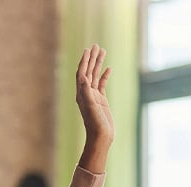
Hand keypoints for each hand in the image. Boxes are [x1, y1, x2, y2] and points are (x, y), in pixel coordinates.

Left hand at [75, 44, 113, 171]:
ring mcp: (94, 96)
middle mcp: (86, 93)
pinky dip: (105, 75)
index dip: (84, 61)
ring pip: (96, 75)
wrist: (101, 137)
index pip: (82, 73)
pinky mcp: (101, 100)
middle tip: (96, 45)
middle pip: (88, 71)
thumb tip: (84, 77)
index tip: (88, 49)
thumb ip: (87, 92)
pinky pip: (102, 84)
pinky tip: (109, 68)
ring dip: (98, 63)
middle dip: (92, 58)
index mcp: (81, 93)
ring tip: (103, 51)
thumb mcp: (91, 107)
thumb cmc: (95, 124)